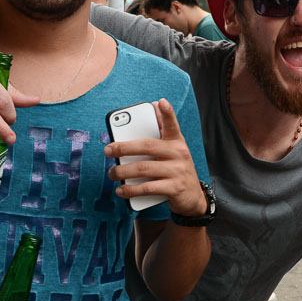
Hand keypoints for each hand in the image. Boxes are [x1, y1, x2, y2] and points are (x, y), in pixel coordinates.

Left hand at [105, 99, 206, 216]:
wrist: (193, 198)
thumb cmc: (176, 171)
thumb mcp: (172, 153)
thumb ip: (160, 137)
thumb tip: (153, 110)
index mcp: (177, 142)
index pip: (172, 125)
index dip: (167, 113)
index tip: (161, 102)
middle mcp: (179, 154)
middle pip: (147, 147)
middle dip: (124, 148)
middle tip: (108, 150)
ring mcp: (178, 171)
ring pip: (143, 169)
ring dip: (122, 171)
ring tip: (112, 173)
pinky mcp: (174, 188)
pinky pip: (147, 188)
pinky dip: (131, 190)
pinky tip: (121, 190)